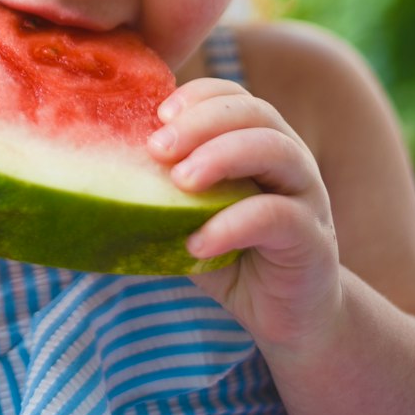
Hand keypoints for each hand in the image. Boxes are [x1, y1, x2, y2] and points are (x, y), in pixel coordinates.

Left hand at [147, 78, 344, 355]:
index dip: (197, 97)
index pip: (233, 96)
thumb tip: (101, 169)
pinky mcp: (313, 239)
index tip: (158, 116)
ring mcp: (308, 195)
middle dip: (202, 122)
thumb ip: (165, 189)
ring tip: (180, 182)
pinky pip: (278, 216)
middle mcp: (290, 158)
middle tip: (158, 149)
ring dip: (222, 157)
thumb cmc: (234, 255)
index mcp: (260, 141)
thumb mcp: (194, 215)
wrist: (290, 318)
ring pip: (274, 150)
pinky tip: (197, 242)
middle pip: (255, 113)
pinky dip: (232, 223)